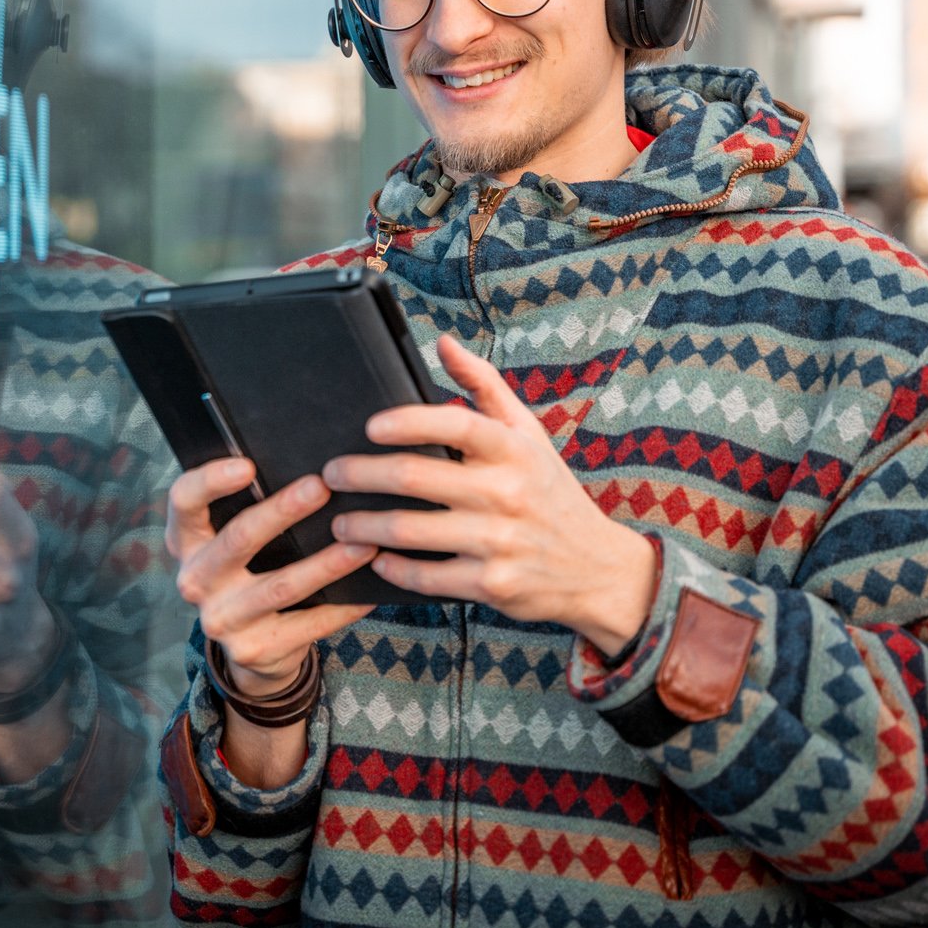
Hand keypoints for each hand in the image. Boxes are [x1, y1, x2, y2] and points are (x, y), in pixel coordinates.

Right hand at [166, 461, 378, 694]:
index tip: (247, 464)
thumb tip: (311, 464)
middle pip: (238, 539)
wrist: (250, 648)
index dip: (211, 481)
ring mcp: (222, 619)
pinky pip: (308, 625)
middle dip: (283, 511)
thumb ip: (249, 507)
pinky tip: (371, 592)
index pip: (184, 501)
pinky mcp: (254, 649)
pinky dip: (343, 607)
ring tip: (365, 542)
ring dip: (327, 563)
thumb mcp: (232, 541)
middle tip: (322, 487)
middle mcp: (195, 580)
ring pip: (281, 586)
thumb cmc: (248, 570)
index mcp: (186, 541)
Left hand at [324, 334, 657, 653]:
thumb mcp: (528, 434)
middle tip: (331, 473)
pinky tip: (374, 557)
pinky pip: (426, 576)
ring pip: (410, 530)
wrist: (596, 569)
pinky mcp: (492, 585)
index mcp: (513, 449)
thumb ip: (484, 386)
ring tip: (340, 520)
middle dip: (360, 474)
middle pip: (414, 477)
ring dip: (363, 524)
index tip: (369, 426)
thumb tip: (443, 343)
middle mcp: (507, 492)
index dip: (407, 422)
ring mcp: (499, 542)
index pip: (455, 424)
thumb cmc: (549, 491)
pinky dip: (392, 567)